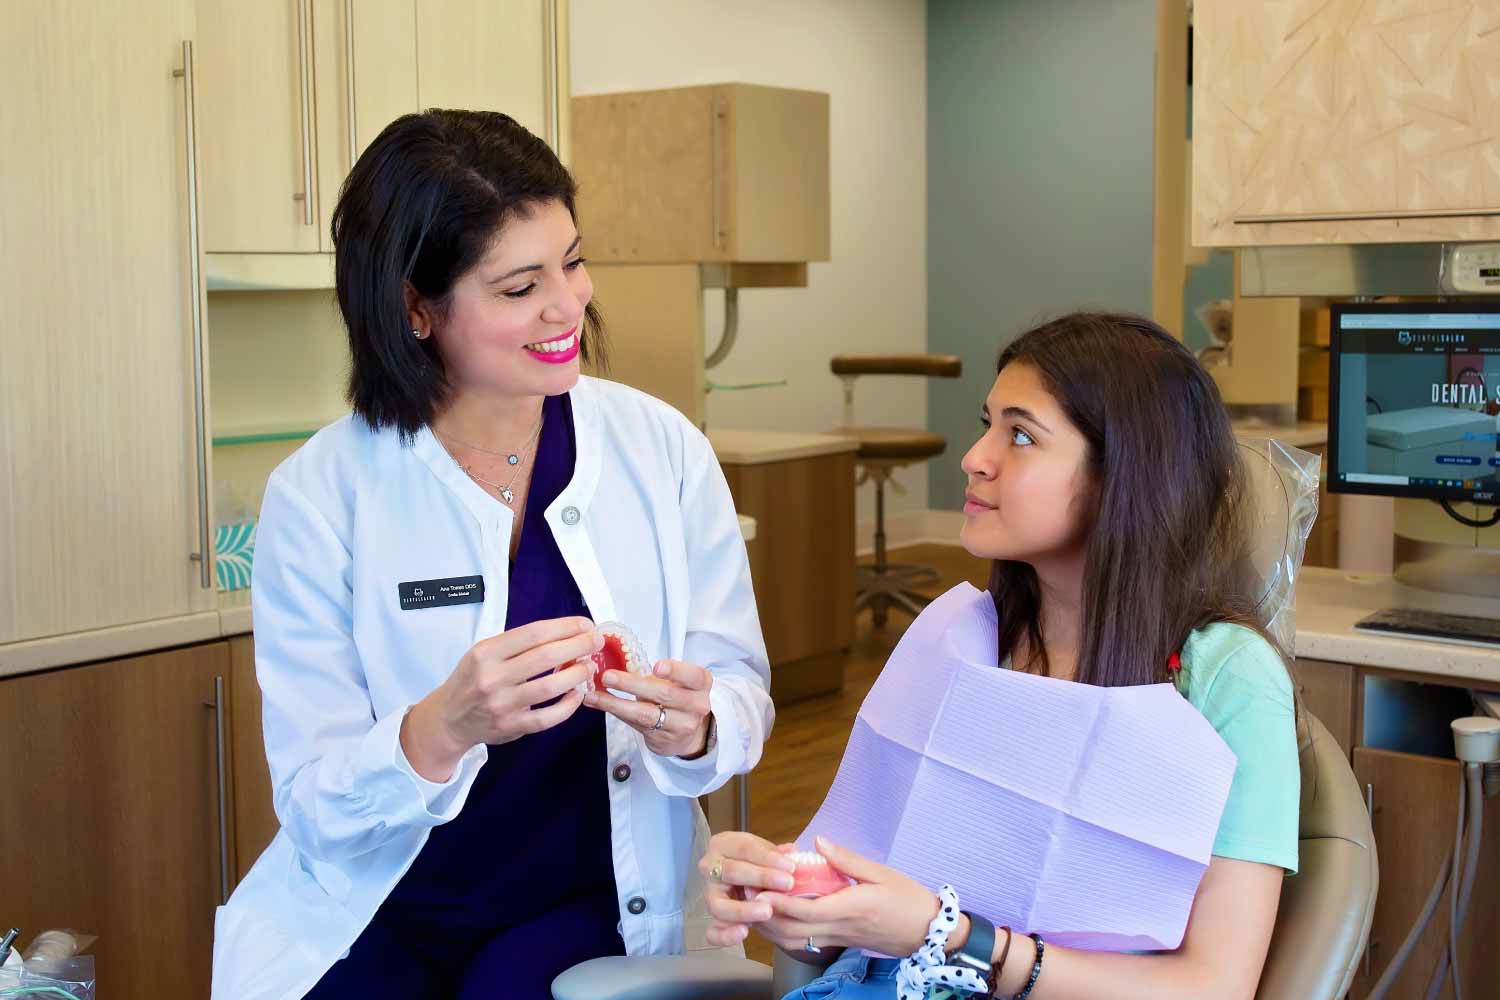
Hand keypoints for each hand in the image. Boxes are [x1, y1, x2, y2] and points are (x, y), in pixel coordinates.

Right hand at [401, 617, 599, 780]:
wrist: (449, 719)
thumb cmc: (472, 680)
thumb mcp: (484, 652)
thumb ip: (518, 644)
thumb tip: (565, 633)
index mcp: (486, 652)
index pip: (534, 633)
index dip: (566, 627)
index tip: (585, 625)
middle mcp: (492, 677)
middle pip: (546, 656)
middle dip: (578, 646)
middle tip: (595, 641)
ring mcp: (502, 704)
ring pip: (550, 687)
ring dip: (577, 674)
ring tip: (589, 666)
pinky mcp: (512, 726)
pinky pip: (548, 717)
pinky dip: (568, 705)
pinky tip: (577, 694)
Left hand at [584, 657, 714, 758]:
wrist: (689, 733)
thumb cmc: (679, 698)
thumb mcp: (679, 681)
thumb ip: (658, 674)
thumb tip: (620, 660)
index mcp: (700, 684)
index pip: (693, 675)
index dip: (675, 671)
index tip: (656, 667)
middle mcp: (696, 705)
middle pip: (664, 694)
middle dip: (632, 684)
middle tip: (608, 676)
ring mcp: (681, 725)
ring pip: (646, 714)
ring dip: (616, 703)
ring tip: (594, 695)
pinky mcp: (663, 739)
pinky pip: (635, 724)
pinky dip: (615, 712)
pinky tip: (599, 704)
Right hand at [699, 831, 798, 946]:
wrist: (747, 877)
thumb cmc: (756, 861)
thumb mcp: (766, 851)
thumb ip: (778, 854)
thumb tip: (793, 854)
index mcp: (723, 845)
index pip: (744, 849)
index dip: (768, 857)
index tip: (790, 866)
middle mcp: (709, 868)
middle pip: (732, 872)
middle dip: (762, 878)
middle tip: (788, 884)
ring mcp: (709, 894)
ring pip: (719, 904)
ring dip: (744, 909)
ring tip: (767, 911)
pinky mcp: (712, 918)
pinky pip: (712, 931)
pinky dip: (726, 935)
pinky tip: (744, 933)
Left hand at [756, 837, 940, 959]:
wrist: (928, 932)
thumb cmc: (907, 898)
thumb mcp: (880, 872)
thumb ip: (846, 859)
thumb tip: (818, 842)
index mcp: (850, 907)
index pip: (807, 910)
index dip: (780, 903)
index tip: (759, 890)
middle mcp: (840, 928)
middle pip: (793, 931)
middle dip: (766, 917)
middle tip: (746, 897)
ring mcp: (838, 939)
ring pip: (796, 941)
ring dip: (772, 927)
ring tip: (754, 906)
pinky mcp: (840, 943)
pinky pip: (806, 942)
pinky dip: (785, 933)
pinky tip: (776, 918)